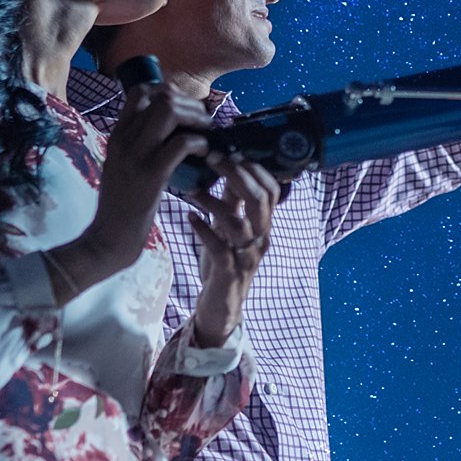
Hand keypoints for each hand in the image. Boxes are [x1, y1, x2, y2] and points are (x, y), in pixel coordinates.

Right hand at [48, 83, 209, 297]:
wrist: (108, 238)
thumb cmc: (122, 203)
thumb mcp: (124, 164)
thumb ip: (140, 142)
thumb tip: (172, 125)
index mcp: (117, 134)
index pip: (140, 91)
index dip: (169, 92)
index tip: (185, 109)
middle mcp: (124, 139)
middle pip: (161, 97)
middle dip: (191, 104)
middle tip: (204, 123)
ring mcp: (135, 155)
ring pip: (170, 111)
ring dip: (197, 118)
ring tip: (207, 134)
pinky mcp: (150, 175)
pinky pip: (181, 143)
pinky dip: (200, 143)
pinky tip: (205, 155)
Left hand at [188, 153, 280, 346]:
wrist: (221, 308)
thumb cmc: (224, 263)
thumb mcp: (228, 229)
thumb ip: (231, 202)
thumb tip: (226, 168)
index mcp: (263, 226)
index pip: (271, 190)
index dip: (253, 168)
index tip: (229, 151)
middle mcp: (260, 239)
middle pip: (259, 200)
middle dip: (237, 175)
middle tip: (212, 159)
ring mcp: (246, 257)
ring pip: (238, 223)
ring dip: (214, 202)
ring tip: (192, 189)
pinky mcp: (229, 274)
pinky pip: (219, 249)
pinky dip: (203, 231)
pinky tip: (189, 218)